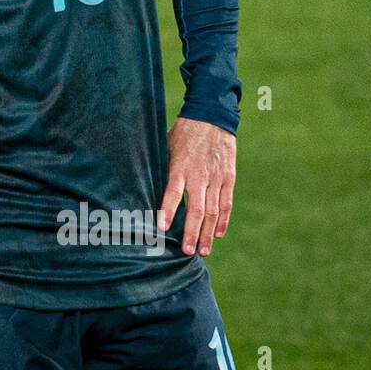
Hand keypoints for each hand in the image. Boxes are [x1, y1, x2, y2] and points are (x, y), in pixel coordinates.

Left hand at [158, 117, 236, 257]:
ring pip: (213, 211)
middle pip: (197, 210)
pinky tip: (217, 234)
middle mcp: (200, 175)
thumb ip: (160, 167)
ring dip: (207, 233)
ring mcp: (216, 178)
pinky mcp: (228, 178)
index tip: (162, 227)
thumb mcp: (165, 145)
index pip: (173, 192)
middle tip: (187, 251)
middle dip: (192, 233)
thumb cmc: (182, 133)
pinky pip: (226, 203)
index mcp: (180, 166)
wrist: (212, 117)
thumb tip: (142, 184)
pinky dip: (222, 221)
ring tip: (202, 251)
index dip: (167, 210)